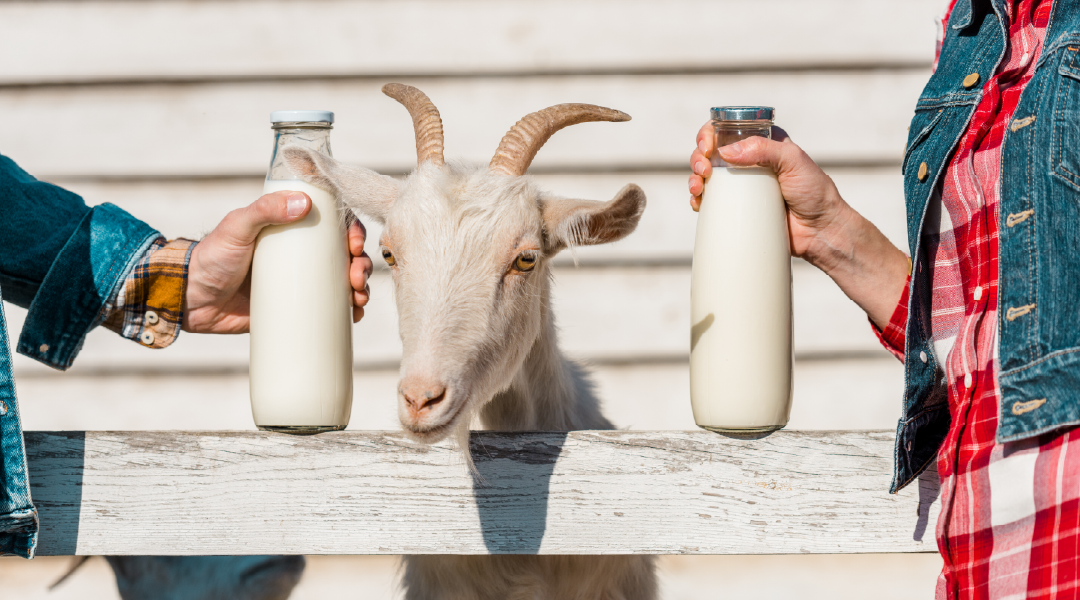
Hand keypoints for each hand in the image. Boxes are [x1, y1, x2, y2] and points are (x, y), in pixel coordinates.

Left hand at [182, 191, 372, 333]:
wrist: (191, 299)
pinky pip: (329, 307)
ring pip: (343, 281)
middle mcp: (301, 253)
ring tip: (358, 299)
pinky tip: (355, 315)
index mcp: (291, 227)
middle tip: (357, 279)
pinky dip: (347, 310)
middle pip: (345, 254)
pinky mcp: (296, 306)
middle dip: (361, 265)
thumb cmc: (211, 257)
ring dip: (360, 288)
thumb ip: (264, 210)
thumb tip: (304, 203)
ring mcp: (300, 280)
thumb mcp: (237, 227)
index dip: (353, 231)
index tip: (354, 244)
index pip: (333, 223)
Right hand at [689, 123, 850, 262]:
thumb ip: (763, 150)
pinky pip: (711, 201)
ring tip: (698, 188)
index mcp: (762, 143)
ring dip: (694, 178)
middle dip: (698, 157)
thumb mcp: (793, 161)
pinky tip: (698, 202)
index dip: (709, 134)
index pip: (728, 129)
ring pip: (705, 176)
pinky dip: (698, 200)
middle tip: (703, 170)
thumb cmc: (814, 192)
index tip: (707, 147)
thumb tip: (726, 152)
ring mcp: (741, 186)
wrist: (820, 230)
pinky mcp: (737, 208)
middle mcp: (748, 161)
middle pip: (711, 152)